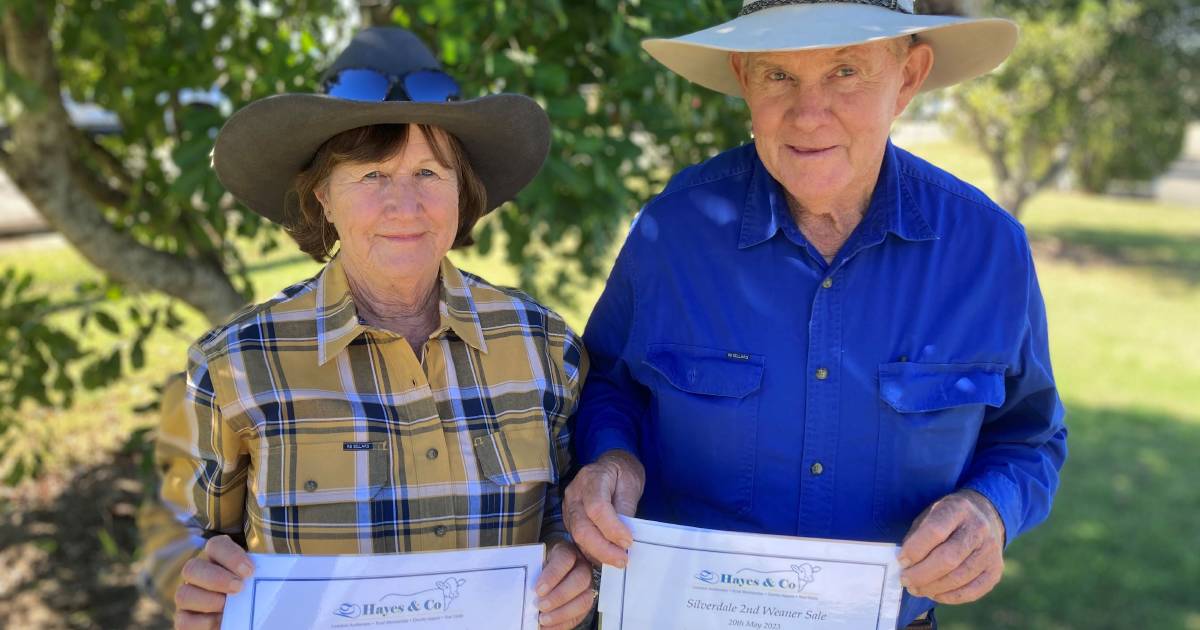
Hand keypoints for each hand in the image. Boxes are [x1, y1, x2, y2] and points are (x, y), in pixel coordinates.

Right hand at [174, 535, 253, 629]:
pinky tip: (222, 622)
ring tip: (228, 607)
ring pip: (183, 594)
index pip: (215, 545)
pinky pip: (183, 621)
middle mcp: (198, 574)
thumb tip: (274, 578)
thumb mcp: (261, 579)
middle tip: (238, 588)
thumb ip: (262, 575)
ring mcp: (188, 596)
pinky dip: (203, 623)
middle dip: (215, 578)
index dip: (230, 556)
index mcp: (217, 557)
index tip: (249, 571)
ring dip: (208, 601)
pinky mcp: (186, 619)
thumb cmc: (257, 591)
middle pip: (192, 568)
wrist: (249, 613)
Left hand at [535, 540, 594, 628]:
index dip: (552, 575)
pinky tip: (549, 626)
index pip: (565, 559)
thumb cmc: (542, 566)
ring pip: (585, 600)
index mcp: (567, 552)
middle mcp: (582, 567)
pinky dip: (563, 624)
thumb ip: (532, 573)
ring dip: (562, 613)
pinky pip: (581, 615)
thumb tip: (524, 590)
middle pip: (579, 580)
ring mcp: (587, 586)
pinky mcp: (586, 602)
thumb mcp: (536, 562)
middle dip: (559, 596)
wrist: (550, 572)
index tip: (538, 589)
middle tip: (541, 605)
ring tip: (544, 619)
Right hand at [562, 449, 644, 567]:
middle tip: (623, 560)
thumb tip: (623, 537)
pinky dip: (593, 552)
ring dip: (598, 553)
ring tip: (618, 561)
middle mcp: (574, 494)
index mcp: (591, 478)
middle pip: (582, 527)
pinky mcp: (570, 520)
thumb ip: (626, 508)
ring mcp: (569, 507)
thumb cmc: (622, 473)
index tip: (628, 542)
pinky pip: (578, 540)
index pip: (597, 507)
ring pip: (578, 537)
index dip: (612, 528)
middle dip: (602, 548)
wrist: (610, 466)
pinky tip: (607, 557)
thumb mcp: (631, 484)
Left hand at [898, 489, 1005, 604]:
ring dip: (932, 588)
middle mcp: (979, 529)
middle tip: (905, 580)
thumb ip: (917, 536)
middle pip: (948, 558)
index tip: (901, 560)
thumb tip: (905, 564)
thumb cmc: (948, 518)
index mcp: (958, 509)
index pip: (935, 531)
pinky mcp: (996, 570)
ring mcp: (991, 551)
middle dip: (921, 574)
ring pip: (959, 577)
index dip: (915, 549)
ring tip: (916, 589)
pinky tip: (935, 594)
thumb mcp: (930, 514)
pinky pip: (973, 591)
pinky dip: (950, 597)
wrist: (985, 516)